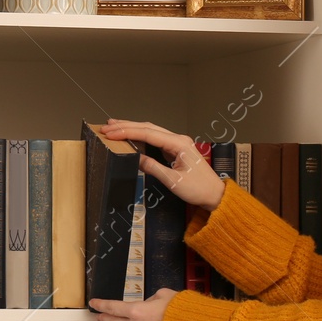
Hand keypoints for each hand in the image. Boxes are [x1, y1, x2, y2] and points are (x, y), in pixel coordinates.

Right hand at [101, 119, 224, 209]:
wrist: (214, 194)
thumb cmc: (199, 189)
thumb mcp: (173, 181)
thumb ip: (153, 168)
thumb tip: (136, 158)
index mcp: (179, 144)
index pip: (148, 133)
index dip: (127, 132)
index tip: (111, 133)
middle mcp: (178, 139)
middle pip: (148, 127)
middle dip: (126, 126)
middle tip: (107, 126)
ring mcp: (177, 143)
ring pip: (151, 130)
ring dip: (132, 128)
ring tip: (114, 127)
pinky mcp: (175, 149)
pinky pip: (155, 138)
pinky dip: (140, 136)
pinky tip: (130, 135)